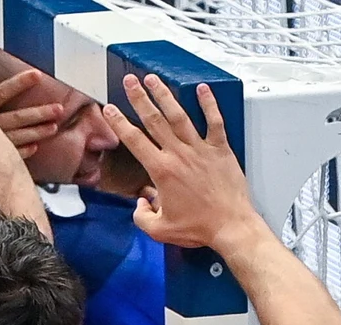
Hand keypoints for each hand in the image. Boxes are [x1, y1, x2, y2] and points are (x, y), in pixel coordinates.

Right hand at [0, 69, 62, 159]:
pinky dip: (21, 152)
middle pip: (14, 118)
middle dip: (38, 114)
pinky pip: (8, 155)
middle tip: (59, 109)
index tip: (37, 75)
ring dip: (35, 132)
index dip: (18, 84)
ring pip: (15, 137)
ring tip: (53, 128)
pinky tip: (33, 148)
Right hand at [103, 75, 260, 252]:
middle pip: (154, 120)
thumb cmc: (198, 227)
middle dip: (139, 98)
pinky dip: (209, 104)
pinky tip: (202, 89)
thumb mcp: (159, 229)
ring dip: (165, 96)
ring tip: (154, 79)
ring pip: (179, 116)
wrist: (231, 225)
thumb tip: (141, 204)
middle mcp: (179, 155)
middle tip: (130, 81)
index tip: (110, 109)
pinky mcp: (220, 150)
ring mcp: (201, 149)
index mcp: (161, 171)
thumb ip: (142, 215)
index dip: (119, 123)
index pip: (134, 141)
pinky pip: (214, 122)